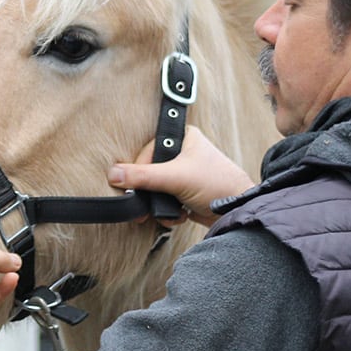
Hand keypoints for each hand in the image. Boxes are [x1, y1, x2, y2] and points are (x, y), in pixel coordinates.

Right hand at [107, 126, 252, 226]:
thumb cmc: (217, 184)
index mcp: (183, 137)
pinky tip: (179, 214)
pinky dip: (169, 210)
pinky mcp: (187, 192)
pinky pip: (166, 200)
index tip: (138, 185)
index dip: (141, 169)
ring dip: (159, 203)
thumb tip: (113, 174)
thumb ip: (142, 176)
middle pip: (150, 172)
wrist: (238, 211)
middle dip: (150, 192)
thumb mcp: (175, 177)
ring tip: (169, 210)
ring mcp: (185, 174)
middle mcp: (184, 153)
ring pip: (157, 188)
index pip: (148, 150)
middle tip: (145, 204)